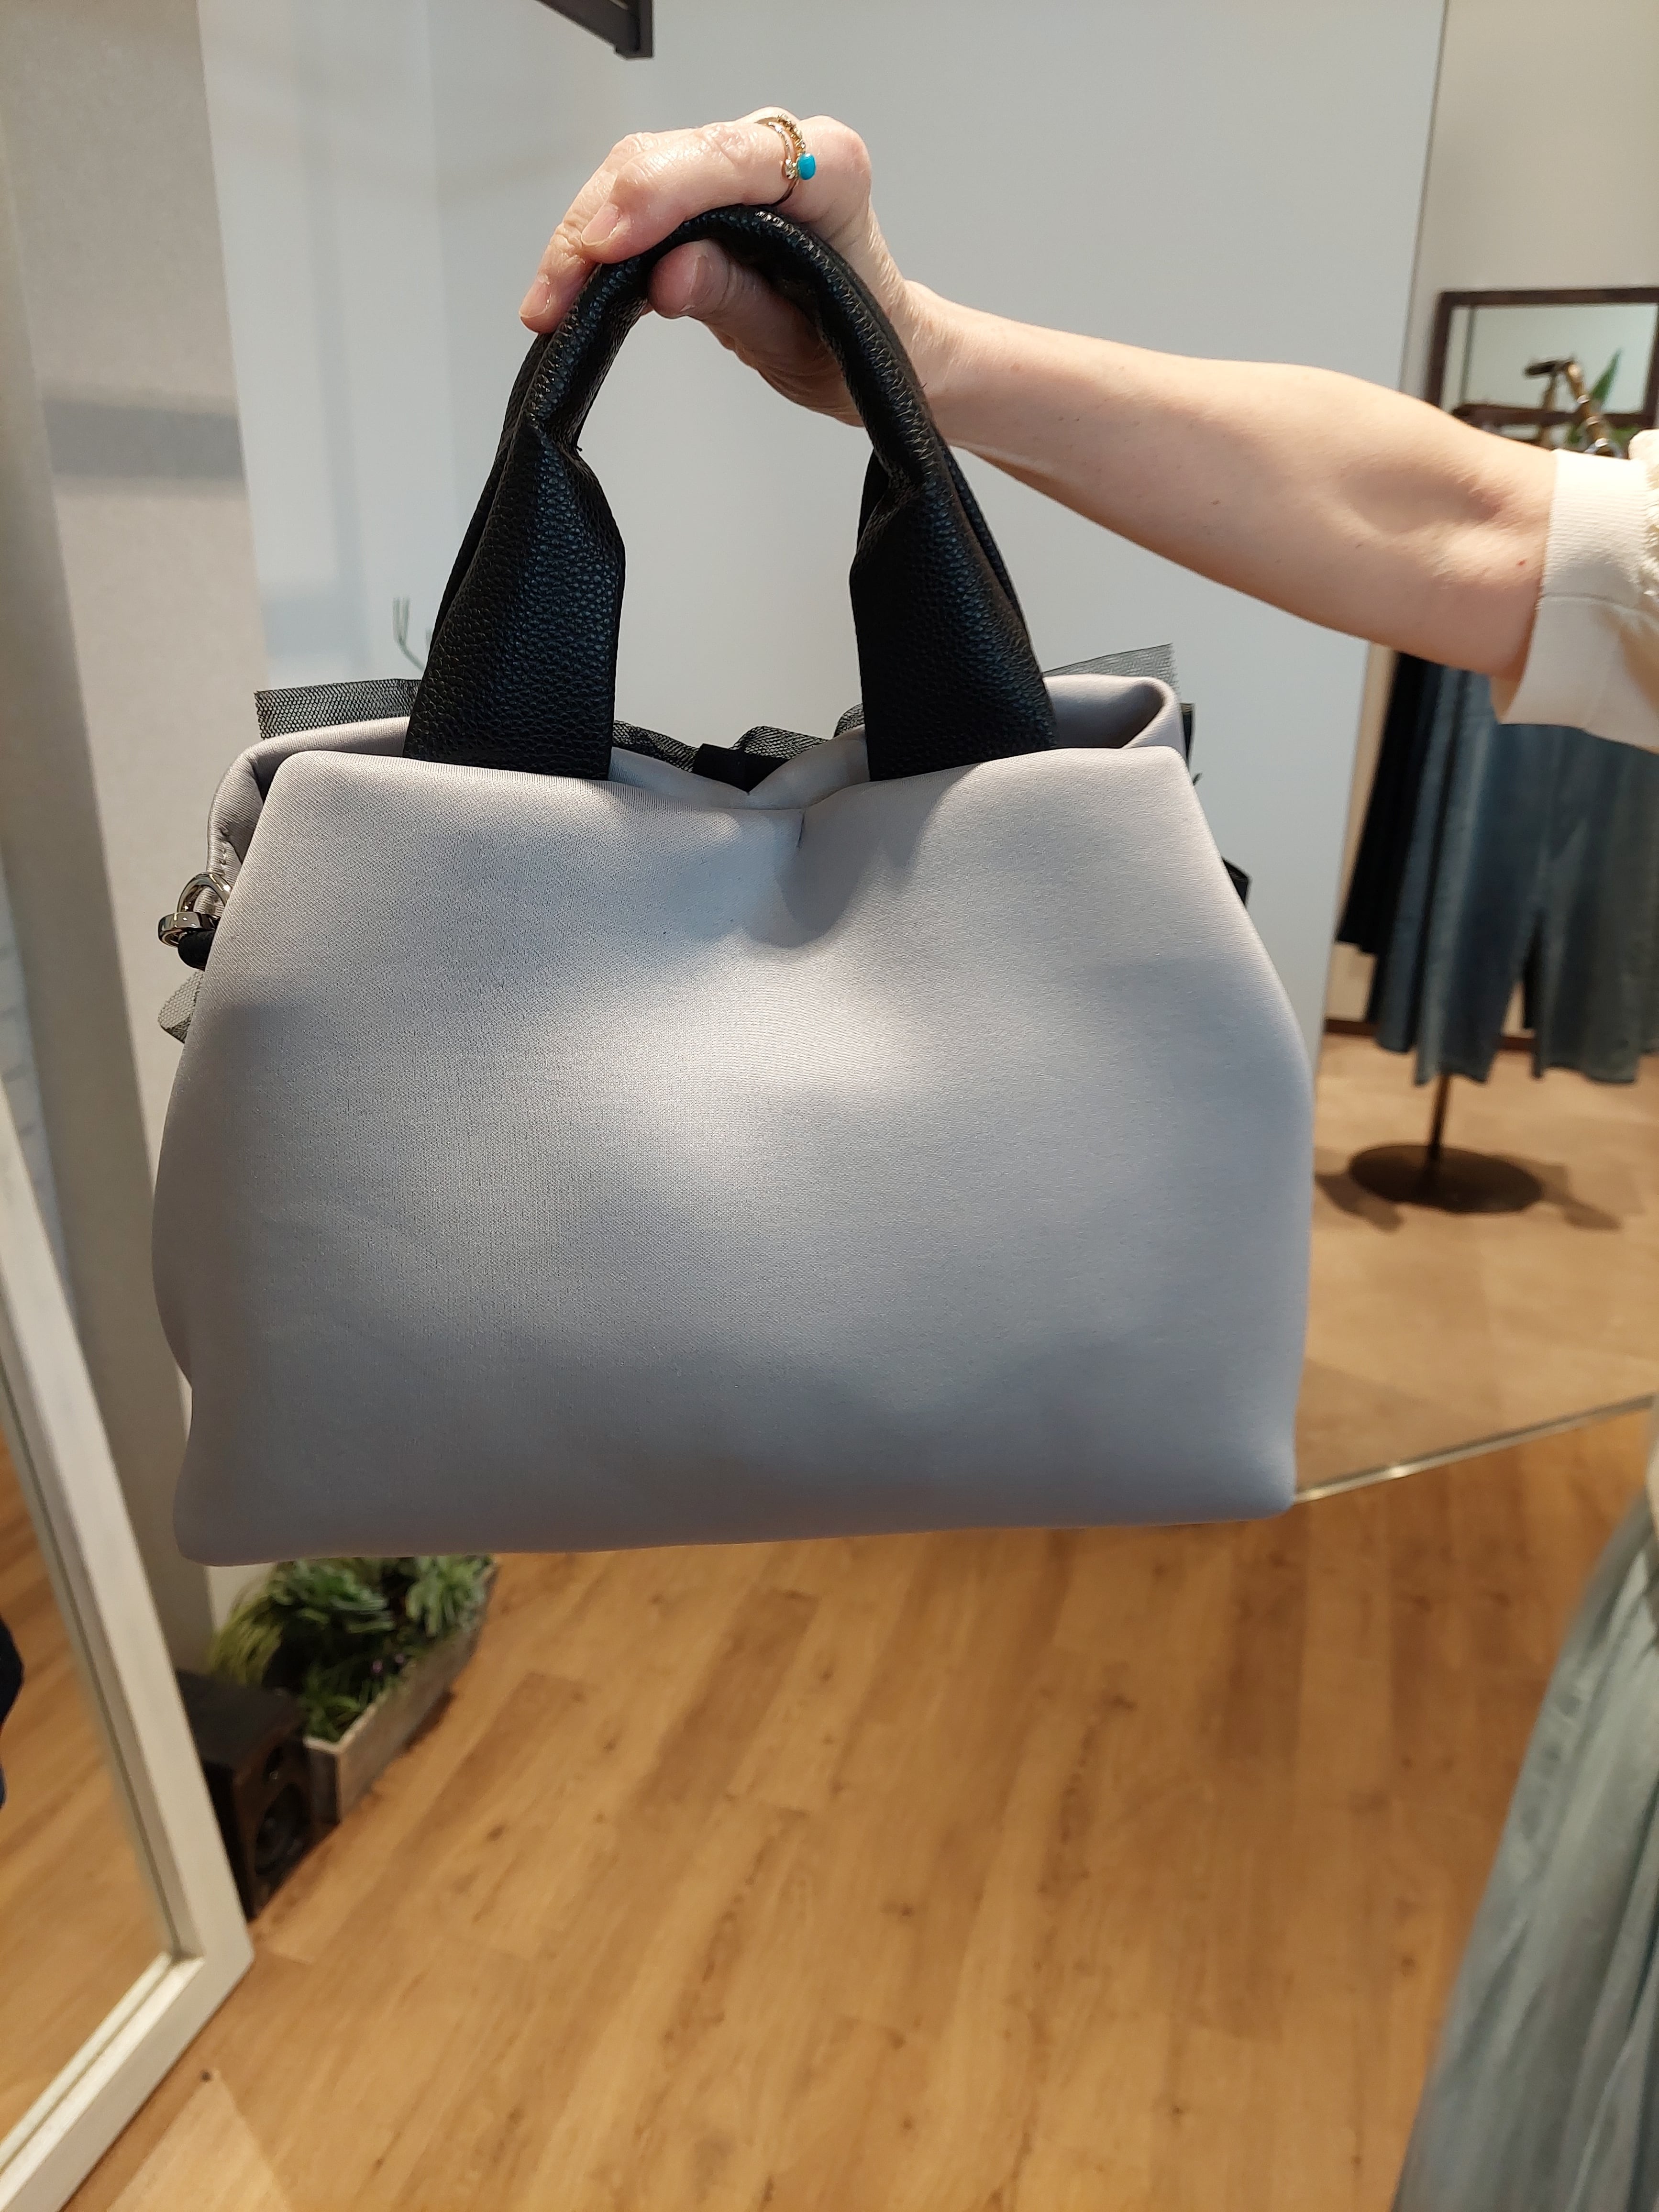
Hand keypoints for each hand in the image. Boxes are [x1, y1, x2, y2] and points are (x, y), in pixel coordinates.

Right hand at [516, 112, 954, 424]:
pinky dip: (595, 249)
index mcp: (829, 170)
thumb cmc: (860, 338)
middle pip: (668, 158)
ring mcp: (737, 166)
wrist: (879, 349)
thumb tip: (670, 276)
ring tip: (549, 302)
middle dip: (602, 222)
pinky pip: (635, 205)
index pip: (734, 158)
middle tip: (558, 291)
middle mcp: (782, 151)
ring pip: (637, 176)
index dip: (664, 194)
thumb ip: (737, 298)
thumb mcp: (803, 339)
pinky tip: (566, 289)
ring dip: (584, 239)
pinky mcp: (704, 193)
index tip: (612, 243)